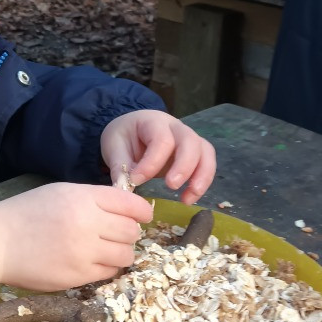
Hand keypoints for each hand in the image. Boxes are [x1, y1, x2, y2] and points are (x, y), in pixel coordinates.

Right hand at [0, 182, 152, 292]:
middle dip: (129, 232)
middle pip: (132, 231)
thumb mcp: (61, 192)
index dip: (141, 211)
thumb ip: (93, 198)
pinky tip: (94, 261)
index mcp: (83, 198)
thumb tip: (125, 210)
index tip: (142, 216)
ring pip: (126, 255)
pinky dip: (107, 267)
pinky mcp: (78, 276)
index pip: (130, 204)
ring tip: (107, 249)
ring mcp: (84, 252)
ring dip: (121, 252)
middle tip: (118, 233)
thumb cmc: (27, 212)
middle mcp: (88, 224)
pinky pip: (109, 272)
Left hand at [100, 110, 215, 204]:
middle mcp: (176, 127)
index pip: (161, 140)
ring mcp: (189, 139)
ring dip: (201, 177)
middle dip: (184, 166)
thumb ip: (120, 166)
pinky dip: (202, 182)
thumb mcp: (114, 146)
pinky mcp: (195, 153)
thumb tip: (124, 188)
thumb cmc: (124, 136)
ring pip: (205, 152)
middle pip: (190, 142)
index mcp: (153, 121)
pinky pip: (207, 164)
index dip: (152, 162)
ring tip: (187, 199)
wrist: (132, 130)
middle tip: (171, 186)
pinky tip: (188, 199)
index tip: (137, 181)